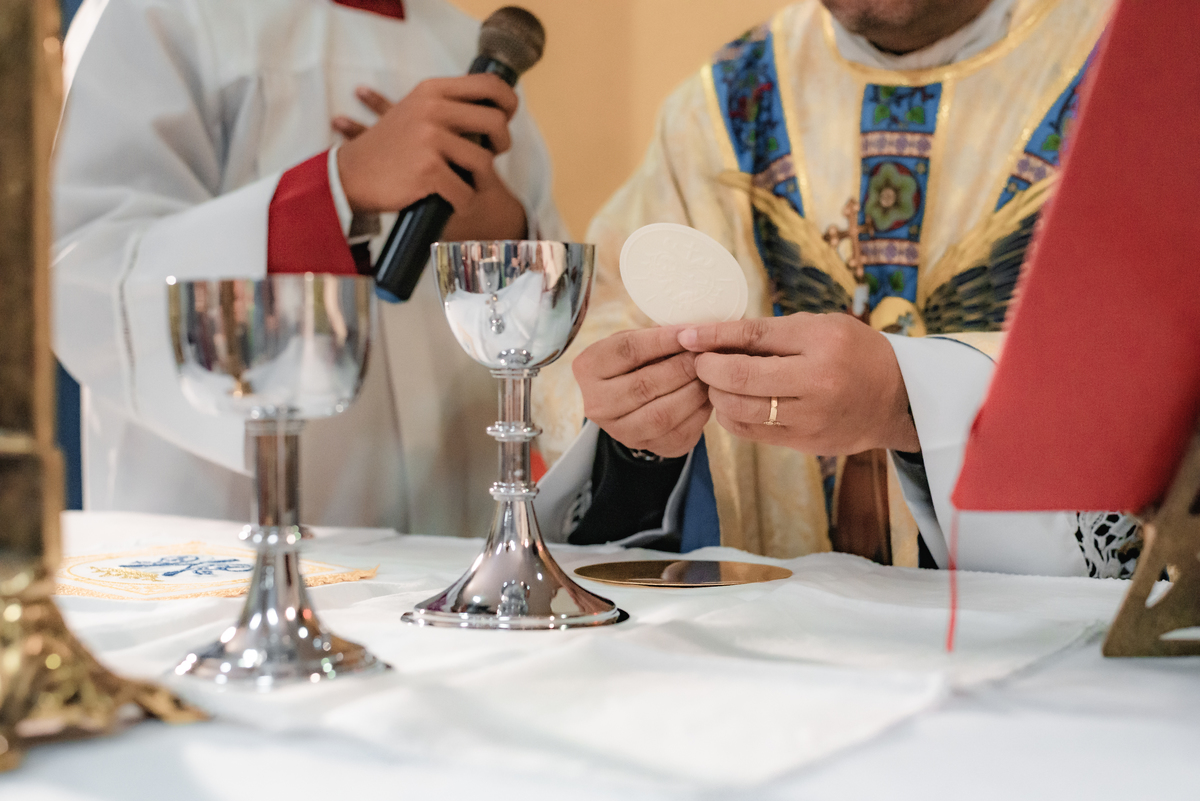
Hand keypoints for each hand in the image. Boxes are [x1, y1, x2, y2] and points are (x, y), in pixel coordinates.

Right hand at [333, 77, 526, 239]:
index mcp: (433, 90)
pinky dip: (463, 201)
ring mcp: (430, 139)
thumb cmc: (390, 147)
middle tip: (493, 155)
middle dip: (502, 144)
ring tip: (467, 183)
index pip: (489, 85)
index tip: (506, 119)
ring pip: (484, 161)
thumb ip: (449, 105)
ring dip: (481, 180)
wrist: (351, 175)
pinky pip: (466, 191)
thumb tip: (496, 108)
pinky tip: (453, 201)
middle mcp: (432, 109)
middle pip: (496, 123)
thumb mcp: (415, 110)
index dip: (508, 103)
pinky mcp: (428, 170)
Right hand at [572, 328, 711, 457]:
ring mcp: (619, 430)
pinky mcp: (646, 446)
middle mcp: (597, 403)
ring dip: (692, 392)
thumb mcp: (635, 342)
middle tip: (703, 357)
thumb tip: (694, 332)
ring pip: (661, 415)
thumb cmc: (634, 362)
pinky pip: (677, 433)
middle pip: (643, 385)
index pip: (627, 351)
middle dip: (681, 368)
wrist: (629, 402)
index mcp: (588, 367)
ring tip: (708, 376)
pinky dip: (698, 413)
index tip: (689, 333)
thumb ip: (657, 337)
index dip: (662, 340)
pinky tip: (708, 396)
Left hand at [678, 313, 918, 453]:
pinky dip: (732, 417)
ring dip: (717, 396)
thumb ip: (772, 333)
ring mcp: (811, 417)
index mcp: (822, 343)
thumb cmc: (855, 352)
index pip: (753, 337)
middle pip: (740, 378)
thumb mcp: (821, 327)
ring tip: (716, 384)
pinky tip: (732, 404)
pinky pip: (752, 433)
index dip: (713, 337)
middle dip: (709, 370)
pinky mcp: (806, 443)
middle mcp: (817, 381)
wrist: (898, 399)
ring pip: (740, 410)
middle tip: (700, 363)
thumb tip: (715, 337)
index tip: (686, 335)